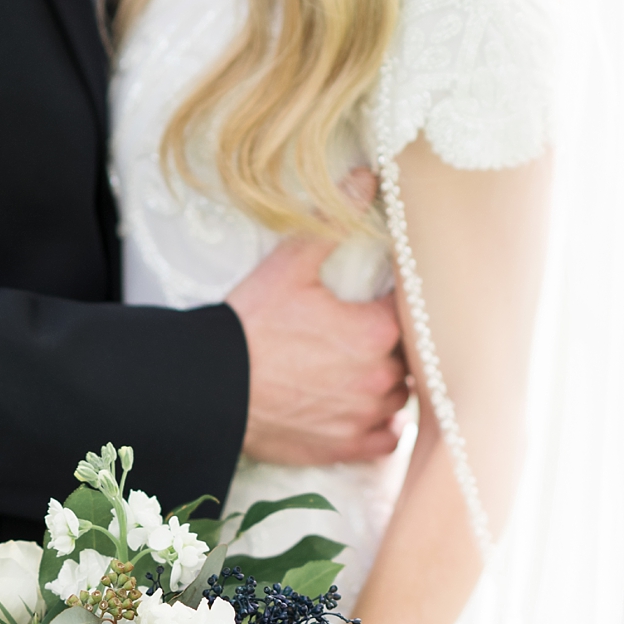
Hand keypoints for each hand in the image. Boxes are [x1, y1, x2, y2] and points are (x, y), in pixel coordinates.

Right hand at [227, 197, 410, 466]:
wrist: (208, 389)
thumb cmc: (248, 327)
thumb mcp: (288, 265)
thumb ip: (333, 222)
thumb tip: (367, 177)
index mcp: (378, 329)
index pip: (415, 314)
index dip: (399, 307)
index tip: (378, 303)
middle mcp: (382, 376)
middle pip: (410, 359)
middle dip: (394, 348)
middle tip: (364, 338)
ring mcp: (364, 415)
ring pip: (400, 398)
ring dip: (388, 386)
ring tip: (362, 373)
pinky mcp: (343, 446)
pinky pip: (385, 440)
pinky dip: (380, 429)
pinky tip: (363, 411)